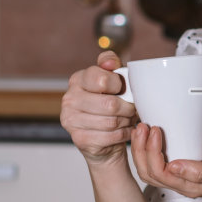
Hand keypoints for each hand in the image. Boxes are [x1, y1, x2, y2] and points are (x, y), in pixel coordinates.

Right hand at [59, 51, 137, 166]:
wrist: (102, 135)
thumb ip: (110, 64)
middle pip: (110, 104)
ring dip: (126, 122)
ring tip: (128, 119)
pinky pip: (110, 137)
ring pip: (111, 122)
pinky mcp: (79, 139)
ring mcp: (71, 120)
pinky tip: (123, 130)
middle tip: (132, 109)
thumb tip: (110, 63)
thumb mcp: (112, 79)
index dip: (119, 85)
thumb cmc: (109, 102)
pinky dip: (122, 134)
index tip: (122, 89)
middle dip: (127, 108)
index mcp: (78, 79)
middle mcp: (69, 99)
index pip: (102, 80)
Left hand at [129, 124, 201, 201]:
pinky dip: (150, 149)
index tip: (156, 131)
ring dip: (142, 150)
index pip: (160, 172)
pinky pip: (161, 162)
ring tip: (143, 128)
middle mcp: (183, 183)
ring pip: (151, 169)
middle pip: (149, 173)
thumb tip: (174, 167)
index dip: (152, 152)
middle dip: (140, 150)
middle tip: (143, 126)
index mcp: (190, 186)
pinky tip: (151, 135)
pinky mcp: (185, 167)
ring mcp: (182, 177)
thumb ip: (200, 171)